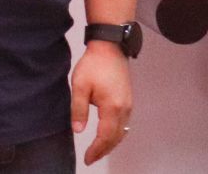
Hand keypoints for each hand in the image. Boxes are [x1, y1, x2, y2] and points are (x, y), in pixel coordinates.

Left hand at [71, 42, 132, 164]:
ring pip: (122, 132)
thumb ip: (79, 109)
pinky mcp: (128, 101)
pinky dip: (116, 134)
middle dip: (103, 150)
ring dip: (111, 143)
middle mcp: (124, 110)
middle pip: (116, 138)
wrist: (110, 48)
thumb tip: (78, 130)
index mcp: (112, 108)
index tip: (88, 158)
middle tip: (91, 158)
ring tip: (98, 150)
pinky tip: (108, 135)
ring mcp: (129, 106)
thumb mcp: (80, 85)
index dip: (96, 150)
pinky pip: (124, 124)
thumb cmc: (94, 65)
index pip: (105, 136)